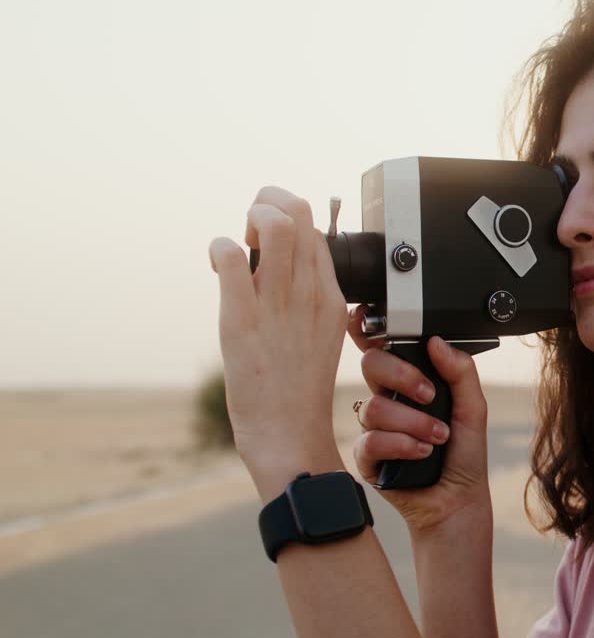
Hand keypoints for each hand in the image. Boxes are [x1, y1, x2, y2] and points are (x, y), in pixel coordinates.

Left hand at [208, 186, 347, 496]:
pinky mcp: (242, 320)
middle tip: (252, 233)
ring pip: (271, 223)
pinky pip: (231, 255)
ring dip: (247, 218)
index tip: (270, 243)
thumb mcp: (319, 338)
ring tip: (238, 247)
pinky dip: (219, 249)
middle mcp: (309, 294)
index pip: (318, 231)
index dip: (290, 220)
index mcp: (332, 298)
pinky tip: (217, 268)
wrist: (291, 434)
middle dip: (267, 203)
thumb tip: (282, 272)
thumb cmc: (298, 392)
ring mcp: (277, 305)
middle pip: (299, 211)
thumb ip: (308, 302)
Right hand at [348, 305, 493, 535]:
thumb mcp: (473, 407)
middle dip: (403, 377)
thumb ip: (460, 372)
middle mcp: (388, 399)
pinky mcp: (367, 457)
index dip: (368, 330)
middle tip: (430, 396)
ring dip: (414, 423)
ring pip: (374, 407)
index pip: (382, 347)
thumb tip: (437, 342)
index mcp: (410, 381)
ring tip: (437, 438)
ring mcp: (374, 427)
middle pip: (371, 364)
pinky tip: (421, 453)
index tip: (373, 323)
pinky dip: (401, 445)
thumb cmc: (463, 453)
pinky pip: (370, 440)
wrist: (458, 498)